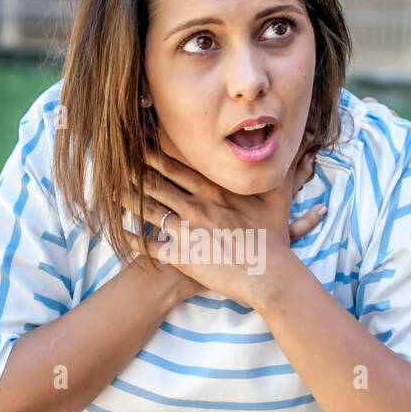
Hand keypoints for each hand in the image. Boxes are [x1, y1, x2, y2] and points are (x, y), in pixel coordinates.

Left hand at [123, 144, 317, 307]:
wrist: (269, 275)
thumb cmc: (274, 238)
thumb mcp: (280, 198)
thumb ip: (286, 169)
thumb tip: (306, 145)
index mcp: (214, 189)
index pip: (178, 163)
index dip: (155, 149)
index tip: (139, 136)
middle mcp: (195, 205)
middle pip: (156, 181)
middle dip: (132, 166)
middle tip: (111, 154)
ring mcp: (186, 230)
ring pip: (147, 208)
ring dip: (124, 196)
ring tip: (104, 185)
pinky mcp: (181, 256)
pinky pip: (148, 245)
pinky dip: (129, 236)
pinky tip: (114, 228)